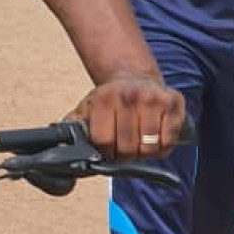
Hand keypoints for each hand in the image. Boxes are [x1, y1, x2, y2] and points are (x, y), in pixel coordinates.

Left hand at [70, 75, 185, 158]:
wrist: (135, 77)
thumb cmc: (110, 100)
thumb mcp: (86, 109)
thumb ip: (73, 127)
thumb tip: (59, 145)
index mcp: (104, 99)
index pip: (104, 142)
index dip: (105, 153)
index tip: (108, 151)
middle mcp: (129, 96)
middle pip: (127, 148)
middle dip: (124, 155)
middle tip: (124, 149)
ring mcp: (153, 99)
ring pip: (149, 148)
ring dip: (144, 153)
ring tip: (139, 144)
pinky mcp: (174, 103)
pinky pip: (169, 141)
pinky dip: (162, 148)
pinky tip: (155, 140)